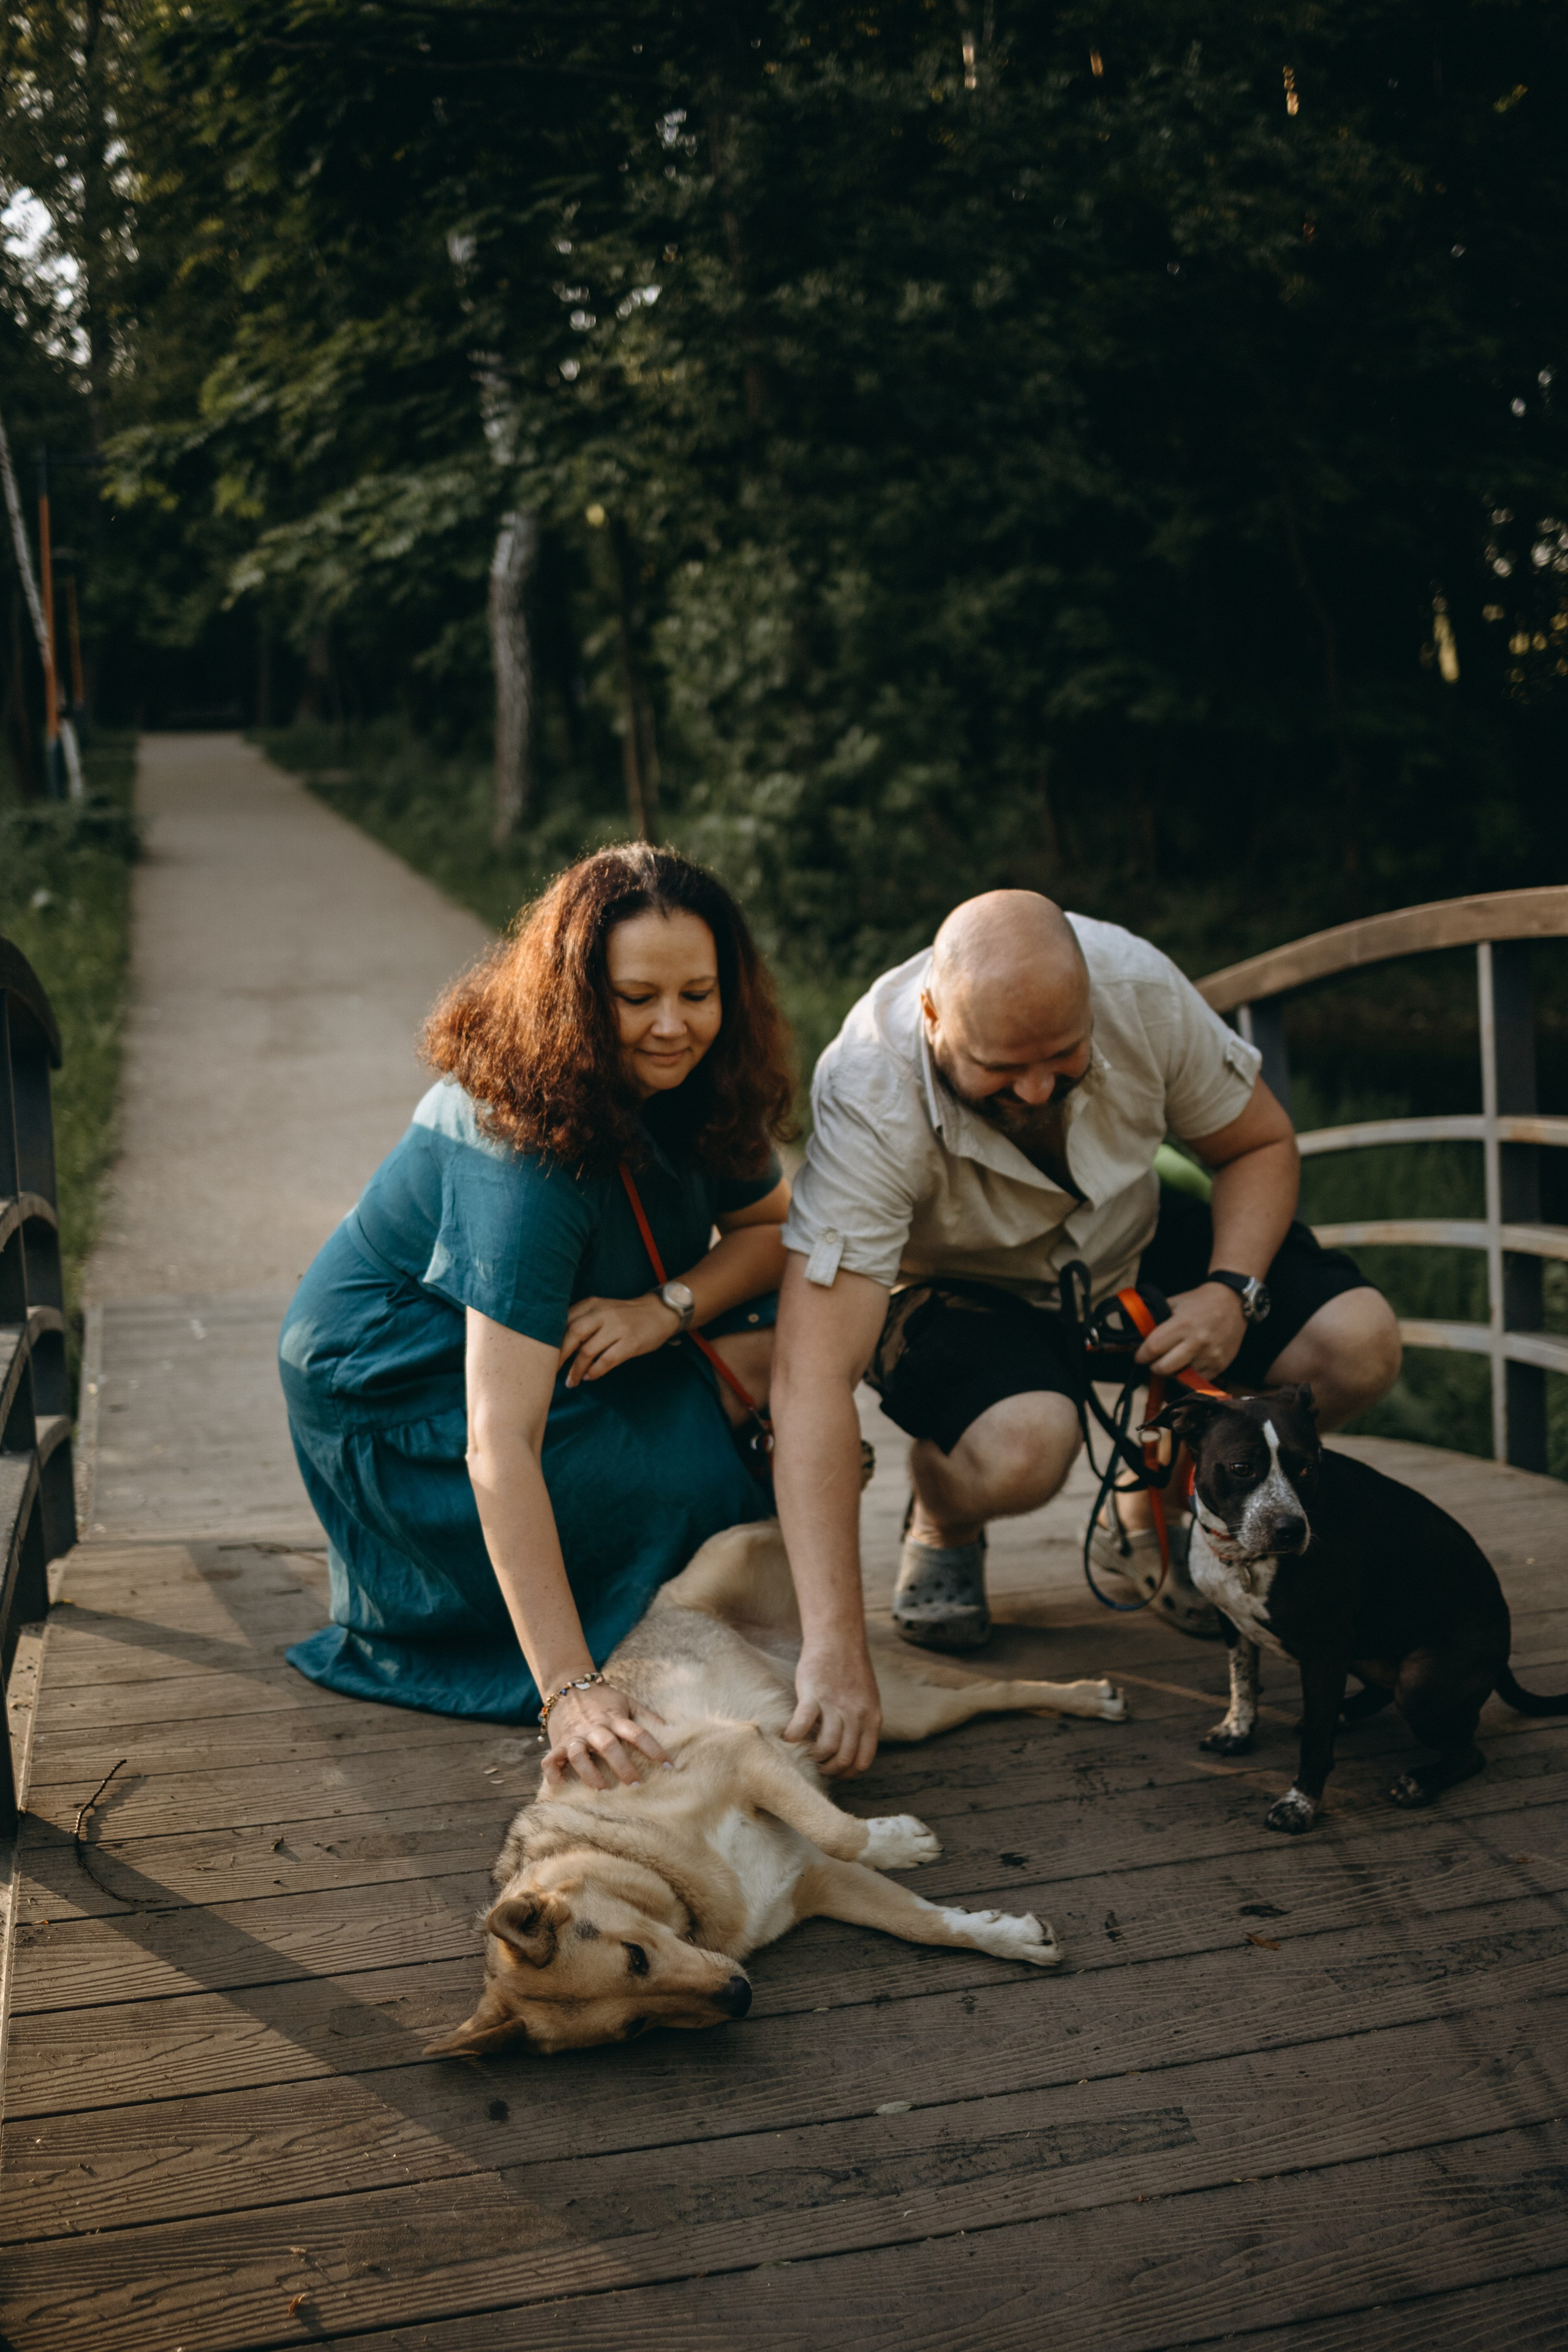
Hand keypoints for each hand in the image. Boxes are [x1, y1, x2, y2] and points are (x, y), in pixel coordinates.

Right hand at [541, 1681, 671, 1789]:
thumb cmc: (602, 1699)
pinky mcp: (557, 1743)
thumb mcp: (626, 1702)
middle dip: (622, 1766)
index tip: (669, 1766)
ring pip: (578, 1755)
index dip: (654, 1749)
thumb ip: (647, 1716)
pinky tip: (560, 1786)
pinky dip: (553, 1774)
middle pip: (608, 1745)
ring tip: (602, 1789)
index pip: (638, 1733)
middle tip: (635, 1784)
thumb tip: (673, 1731)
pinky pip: (550, 1761)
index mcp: (614, 1718)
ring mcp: (574, 1736)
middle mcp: (594, 1727)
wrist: (567, 1686)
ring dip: (589, 1773)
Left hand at [561, 1293, 678, 1387]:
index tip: (542, 1355)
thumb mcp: (602, 1309)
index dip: (551, 1340)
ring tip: (571, 1381)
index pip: (564, 1320)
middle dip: (559, 1356)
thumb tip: (555, 1345)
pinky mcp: (630, 1343)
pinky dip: (594, 1372)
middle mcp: (603, 1313)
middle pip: (573, 1334)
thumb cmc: (624, 1315)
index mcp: (592, 1304)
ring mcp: (617, 1328)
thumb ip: (581, 1320)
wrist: (659, 1313)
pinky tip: (590, 1376)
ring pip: (588, 1351)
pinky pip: (606, 1361)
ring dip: (576, 1369)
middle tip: (550, 1371)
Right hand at [784, 1639, 881, 1777]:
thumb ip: (862, 1722)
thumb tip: (850, 1750)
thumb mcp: (868, 1698)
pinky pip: (801, 1727)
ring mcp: (835, 1705)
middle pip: (844, 1758)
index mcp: (872, 1717)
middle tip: (817, 1767)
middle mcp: (856, 1714)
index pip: (863, 1760)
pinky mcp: (813, 1695)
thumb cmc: (850, 1669)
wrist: (838, 1638)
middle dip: (829, 1769)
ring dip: (813, 1757)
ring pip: (825, 1747)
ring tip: (804, 1755)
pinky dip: (793, 1738)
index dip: (848, 1773)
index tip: (836, 1773)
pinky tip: (788, 1738)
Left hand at [1136, 1281, 1245, 1381]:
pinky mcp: (1220, 1365)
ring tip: (1173, 1361)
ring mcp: (1210, 1355)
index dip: (1141, 1355)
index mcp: (1183, 1324)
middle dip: (1154, 1367)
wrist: (1234, 1302)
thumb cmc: (1201, 1302)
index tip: (1139, 1357)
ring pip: (1180, 1377)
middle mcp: (1197, 1341)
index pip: (1153, 1348)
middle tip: (1154, 1361)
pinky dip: (1189, 1375)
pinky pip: (1197, 1380)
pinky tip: (1188, 1364)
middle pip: (1164, 1368)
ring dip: (1173, 1372)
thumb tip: (1136, 1334)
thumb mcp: (1175, 1302)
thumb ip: (1156, 1318)